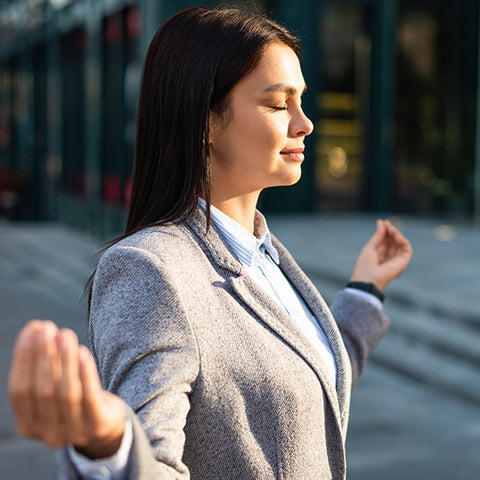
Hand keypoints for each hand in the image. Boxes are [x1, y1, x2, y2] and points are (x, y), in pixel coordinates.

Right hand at [8, 320, 125, 458]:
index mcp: (28, 426)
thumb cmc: (72, 396)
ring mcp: (74, 433)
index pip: (19, 390)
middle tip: (48, 328)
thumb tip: (35, 328)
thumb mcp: (52, 387)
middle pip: (43, 390)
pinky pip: (90, 397)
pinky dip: (86, 373)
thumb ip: (41, 364)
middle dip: (44, 356)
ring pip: (67, 392)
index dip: (24, 358)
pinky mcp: (97, 425)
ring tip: (66, 334)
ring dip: (65, 360)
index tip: (31, 330)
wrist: (104, 424)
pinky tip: (82, 352)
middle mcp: (48, 434)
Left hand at [350, 219, 412, 290]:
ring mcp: (396, 262)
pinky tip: (397, 236)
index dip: (385, 231)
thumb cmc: (364, 265)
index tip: (384, 222)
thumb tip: (382, 222)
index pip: (385, 241)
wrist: (367, 279)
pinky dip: (403, 241)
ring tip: (391, 230)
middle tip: (387, 224)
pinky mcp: (402, 263)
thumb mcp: (370, 247)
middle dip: (391, 232)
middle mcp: (388, 259)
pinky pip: (407, 250)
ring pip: (400, 244)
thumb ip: (378, 235)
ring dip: (397, 235)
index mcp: (379, 257)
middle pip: (393, 242)